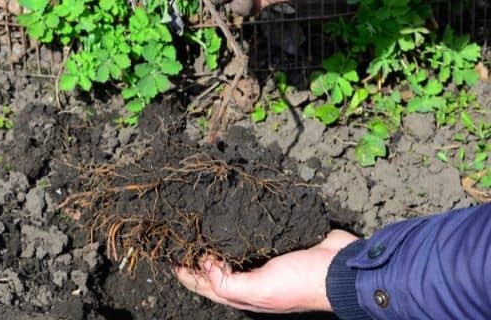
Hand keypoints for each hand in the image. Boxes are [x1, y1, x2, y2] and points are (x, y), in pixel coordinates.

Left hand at [174, 230, 357, 312]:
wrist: (340, 267)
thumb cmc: (301, 282)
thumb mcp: (261, 289)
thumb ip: (229, 283)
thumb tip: (203, 264)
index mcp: (240, 293)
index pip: (200, 282)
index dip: (180, 269)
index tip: (163, 250)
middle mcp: (246, 276)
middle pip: (209, 264)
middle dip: (190, 250)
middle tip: (174, 228)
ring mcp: (259, 257)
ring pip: (225, 246)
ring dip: (209, 235)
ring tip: (192, 217)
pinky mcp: (271, 240)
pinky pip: (245, 232)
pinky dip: (231, 224)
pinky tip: (223, 210)